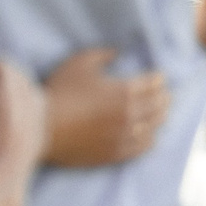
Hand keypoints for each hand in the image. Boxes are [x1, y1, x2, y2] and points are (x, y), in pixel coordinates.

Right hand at [41, 48, 169, 166]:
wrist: (41, 127)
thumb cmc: (59, 92)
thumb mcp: (78, 64)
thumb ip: (102, 55)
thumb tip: (117, 53)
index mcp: (125, 91)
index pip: (155, 84)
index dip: (158, 78)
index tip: (158, 76)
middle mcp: (131, 115)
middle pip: (161, 106)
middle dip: (164, 97)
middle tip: (164, 93)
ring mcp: (126, 136)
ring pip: (156, 126)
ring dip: (160, 117)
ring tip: (160, 113)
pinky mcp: (118, 153)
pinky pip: (145, 146)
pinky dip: (151, 137)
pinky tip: (149, 134)